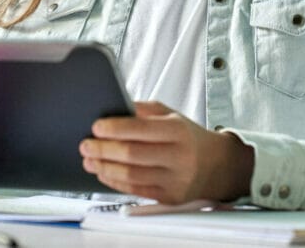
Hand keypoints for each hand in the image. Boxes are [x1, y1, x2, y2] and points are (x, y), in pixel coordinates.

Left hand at [80, 101, 253, 203]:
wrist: (218, 165)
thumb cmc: (189, 138)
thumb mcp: (171, 115)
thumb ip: (143, 110)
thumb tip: (114, 107)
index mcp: (178, 131)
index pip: (141, 129)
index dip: (115, 128)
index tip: (96, 126)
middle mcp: (178, 156)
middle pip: (133, 154)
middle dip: (104, 150)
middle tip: (86, 145)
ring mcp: (174, 179)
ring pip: (132, 176)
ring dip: (105, 168)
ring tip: (90, 160)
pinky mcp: (169, 197)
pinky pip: (136, 191)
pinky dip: (115, 182)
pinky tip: (104, 173)